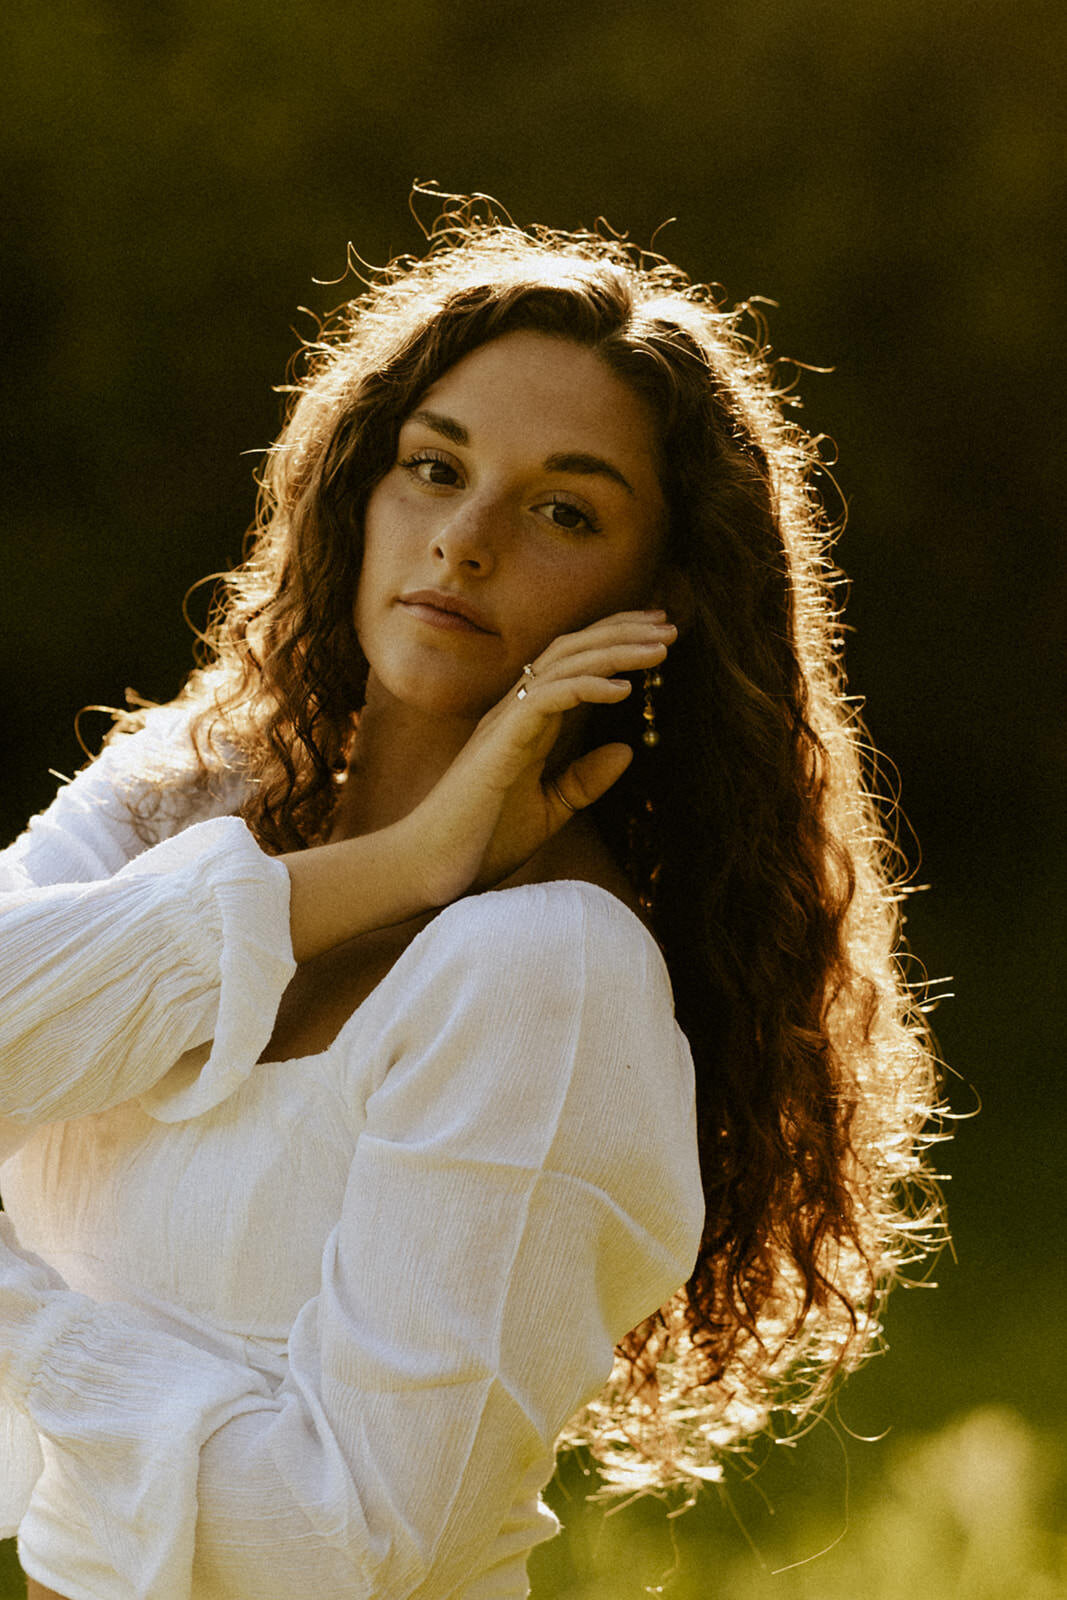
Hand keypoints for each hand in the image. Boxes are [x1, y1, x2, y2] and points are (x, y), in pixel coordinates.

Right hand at [403, 609, 675, 905]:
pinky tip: (624, 689)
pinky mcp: (501, 743)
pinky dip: (588, 686)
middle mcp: (514, 712)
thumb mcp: (547, 810)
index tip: (656, 636)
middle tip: (670, 625)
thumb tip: (627, 750)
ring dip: (616, 651)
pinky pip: (549, 698)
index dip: (613, 643)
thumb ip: (583, 780)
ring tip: (661, 647)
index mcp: (525, 723)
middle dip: (623, 633)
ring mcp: (505, 723)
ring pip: (564, 665)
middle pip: (571, 651)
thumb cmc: (479, 841)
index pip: (571, 664)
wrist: (429, 869)